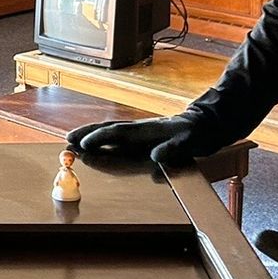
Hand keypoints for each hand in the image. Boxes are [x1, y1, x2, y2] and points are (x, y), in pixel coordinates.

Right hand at [66, 114, 218, 173]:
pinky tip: (99, 142)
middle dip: (87, 133)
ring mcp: (141, 130)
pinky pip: (119, 134)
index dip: (100, 138)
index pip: (118, 133)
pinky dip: (104, 137)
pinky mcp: (145, 134)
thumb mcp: (190, 142)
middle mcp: (140, 128)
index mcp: (148, 130)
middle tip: (67, 139)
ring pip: (111, 130)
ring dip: (92, 133)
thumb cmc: (199, 133)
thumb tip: (156, 156)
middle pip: (108, 128)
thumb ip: (173, 149)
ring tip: (75, 139)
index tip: (84, 145)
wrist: (210, 122)